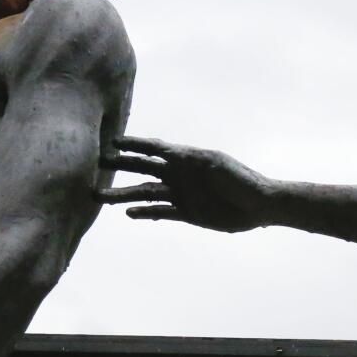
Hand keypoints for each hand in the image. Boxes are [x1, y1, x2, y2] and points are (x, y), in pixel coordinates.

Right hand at [102, 136, 268, 232]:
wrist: (260, 205)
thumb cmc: (242, 179)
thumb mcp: (218, 164)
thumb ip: (192, 160)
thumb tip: (168, 154)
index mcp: (186, 158)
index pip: (154, 149)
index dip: (134, 144)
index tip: (112, 142)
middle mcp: (179, 175)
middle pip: (143, 170)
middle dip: (120, 167)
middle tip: (96, 166)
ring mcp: (181, 194)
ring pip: (145, 193)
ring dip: (124, 195)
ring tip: (100, 197)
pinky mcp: (187, 213)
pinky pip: (160, 212)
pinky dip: (144, 213)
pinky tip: (128, 213)